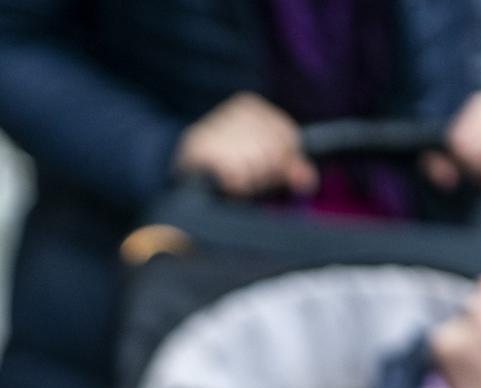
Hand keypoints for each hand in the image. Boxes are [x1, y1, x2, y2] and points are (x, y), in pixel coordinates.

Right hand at [175, 93, 318, 198]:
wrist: (172, 172)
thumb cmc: (222, 166)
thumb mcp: (260, 163)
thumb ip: (288, 169)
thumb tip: (308, 180)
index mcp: (250, 107)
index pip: (289, 138)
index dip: (282, 162)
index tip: (263, 171)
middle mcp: (236, 112)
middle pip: (276, 153)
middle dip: (265, 175)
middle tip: (243, 178)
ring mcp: (220, 129)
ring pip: (259, 165)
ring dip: (248, 183)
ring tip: (230, 180)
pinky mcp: (204, 150)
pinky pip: (237, 177)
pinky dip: (234, 187)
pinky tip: (223, 183)